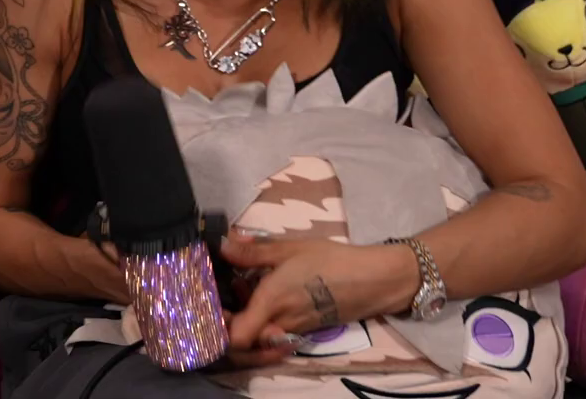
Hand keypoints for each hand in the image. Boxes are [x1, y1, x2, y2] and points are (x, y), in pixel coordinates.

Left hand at [219, 234, 416, 366]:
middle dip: (229, 320)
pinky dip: (264, 316)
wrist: (374, 280)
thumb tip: (222, 246)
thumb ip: (253, 251)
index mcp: (271, 302)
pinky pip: (275, 330)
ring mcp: (294, 330)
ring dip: (246, 316)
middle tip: (222, 293)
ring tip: (241, 287)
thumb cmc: (330, 260)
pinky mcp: (306, 329)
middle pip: (243, 340)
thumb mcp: (289, 249)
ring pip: (258, 335)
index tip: (211, 304)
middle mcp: (279, 323)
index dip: (218, 327)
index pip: (236, 338)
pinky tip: (262, 290)